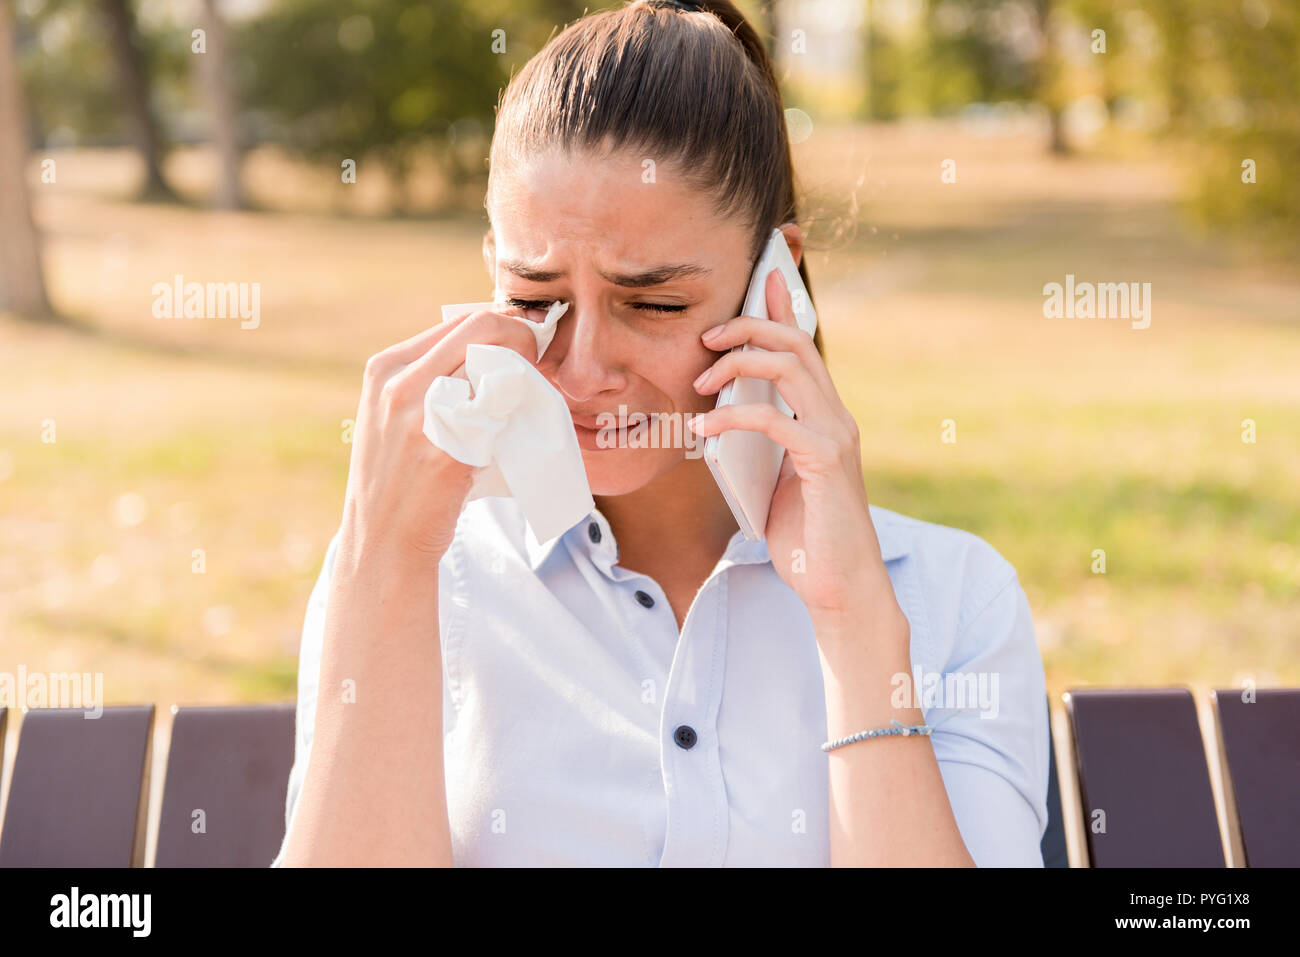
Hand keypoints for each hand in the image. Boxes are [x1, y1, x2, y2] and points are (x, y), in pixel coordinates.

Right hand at [338, 306, 546, 569]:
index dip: (504, 327)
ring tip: (532, 394)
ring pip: (495, 363)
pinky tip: (522, 425)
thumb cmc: (400, 478)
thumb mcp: (396, 415)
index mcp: (386, 367)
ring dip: (524, 372)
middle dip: (523, 338)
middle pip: (481, 329)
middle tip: (542, 362)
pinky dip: (519, 410)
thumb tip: (493, 347)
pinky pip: (499, 410)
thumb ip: (430, 378)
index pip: (460, 321)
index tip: (528, 347)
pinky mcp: (445, 449)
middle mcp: (398, 383)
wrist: (383, 541)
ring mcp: (421, 415)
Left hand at [689, 270, 898, 627]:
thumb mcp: (773, 479)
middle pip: (796, 342)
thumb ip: (757, 444)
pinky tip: (704, 427)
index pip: (803, 346)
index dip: (781, 307)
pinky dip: (734, 416)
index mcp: (824, 416)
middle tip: (705, 339)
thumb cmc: (804, 537)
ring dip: (739, 362)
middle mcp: (835, 416)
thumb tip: (717, 419)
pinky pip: (775, 420)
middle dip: (747, 327)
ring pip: (791, 367)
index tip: (759, 278)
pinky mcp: (826, 461)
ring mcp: (835, 436)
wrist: (838, 586)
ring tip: (701, 381)